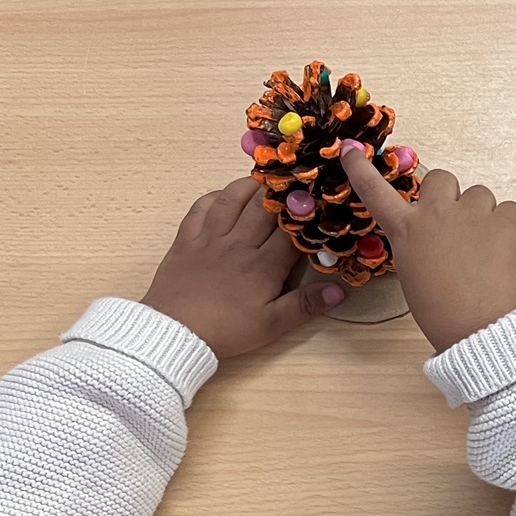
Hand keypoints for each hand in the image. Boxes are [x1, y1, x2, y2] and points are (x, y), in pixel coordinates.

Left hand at [143, 177, 343, 356]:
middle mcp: (238, 244)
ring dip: (250, 187)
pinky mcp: (187, 240)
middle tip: (295, 184)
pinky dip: (215, 197)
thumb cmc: (227, 330)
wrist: (176, 332)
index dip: (307, 217)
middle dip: (282, 194)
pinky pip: (201, 208)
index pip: (291, 232)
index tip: (319, 206)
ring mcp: (210, 239)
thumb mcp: (272, 325)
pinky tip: (225, 196)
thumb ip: (305, 306)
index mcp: (263, 266)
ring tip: (264, 182)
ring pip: (233, 200)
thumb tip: (338, 291)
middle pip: (263, 208)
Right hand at [339, 146, 515, 351]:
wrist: (477, 325)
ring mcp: (472, 213)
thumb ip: (421, 243)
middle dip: (450, 196)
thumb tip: (441, 238)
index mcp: (406, 230)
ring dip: (482, 213)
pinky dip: (510, 226)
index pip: (375, 191)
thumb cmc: (442, 310)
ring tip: (484, 248)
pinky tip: (505, 250)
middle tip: (458, 226)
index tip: (352, 152)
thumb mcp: (414, 273)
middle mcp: (436, 213)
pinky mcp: (506, 220)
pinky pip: (510, 209)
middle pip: (442, 178)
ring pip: (480, 194)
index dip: (362, 170)